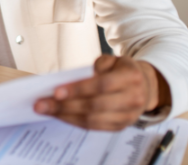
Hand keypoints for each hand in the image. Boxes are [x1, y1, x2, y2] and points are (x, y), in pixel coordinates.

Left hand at [33, 55, 170, 130]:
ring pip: (93, 120)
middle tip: (42, 103)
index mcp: (130, 77)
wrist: (145, 87)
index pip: (102, 85)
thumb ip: (99, 64)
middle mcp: (132, 98)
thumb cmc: (122, 71)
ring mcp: (128, 115)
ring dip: (66, 116)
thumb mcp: (114, 59)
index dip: (78, 89)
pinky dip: (75, 122)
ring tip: (47, 110)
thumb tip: (76, 78)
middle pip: (95, 105)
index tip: (56, 91)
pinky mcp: (120, 126)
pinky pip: (95, 127)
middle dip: (65, 106)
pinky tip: (61, 116)